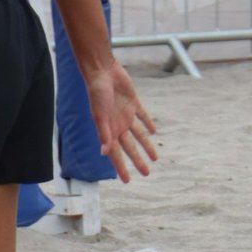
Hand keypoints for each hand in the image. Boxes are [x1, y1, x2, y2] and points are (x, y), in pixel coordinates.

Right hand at [86, 60, 157, 181]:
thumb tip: (104, 152)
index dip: (121, 167)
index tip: (127, 181)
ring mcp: (126, 114)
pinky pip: (143, 116)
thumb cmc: (97, 92)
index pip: (116, 153)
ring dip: (146, 146)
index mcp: (108, 129)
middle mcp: (117, 124)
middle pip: (130, 147)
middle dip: (137, 160)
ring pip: (139, 135)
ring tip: (155, 158)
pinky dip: (148, 124)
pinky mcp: (133, 103)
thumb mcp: (99, 114)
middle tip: (146, 173)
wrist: (102, 71)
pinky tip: (154, 132)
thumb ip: (103, 133)